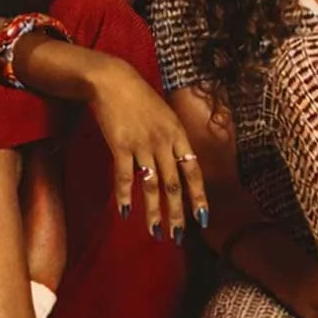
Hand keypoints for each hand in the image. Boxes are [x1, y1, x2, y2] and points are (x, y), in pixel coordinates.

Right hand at [87, 58, 208, 243]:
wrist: (114, 80)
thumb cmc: (140, 99)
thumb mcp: (165, 116)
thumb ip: (171, 142)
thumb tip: (174, 169)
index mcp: (178, 134)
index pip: (193, 171)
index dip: (199, 196)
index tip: (203, 218)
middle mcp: (164, 141)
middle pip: (174, 184)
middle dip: (177, 213)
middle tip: (178, 236)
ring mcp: (142, 144)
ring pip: (152, 185)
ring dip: (154, 212)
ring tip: (155, 232)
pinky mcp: (120, 145)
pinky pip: (124, 177)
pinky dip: (125, 196)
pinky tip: (126, 212)